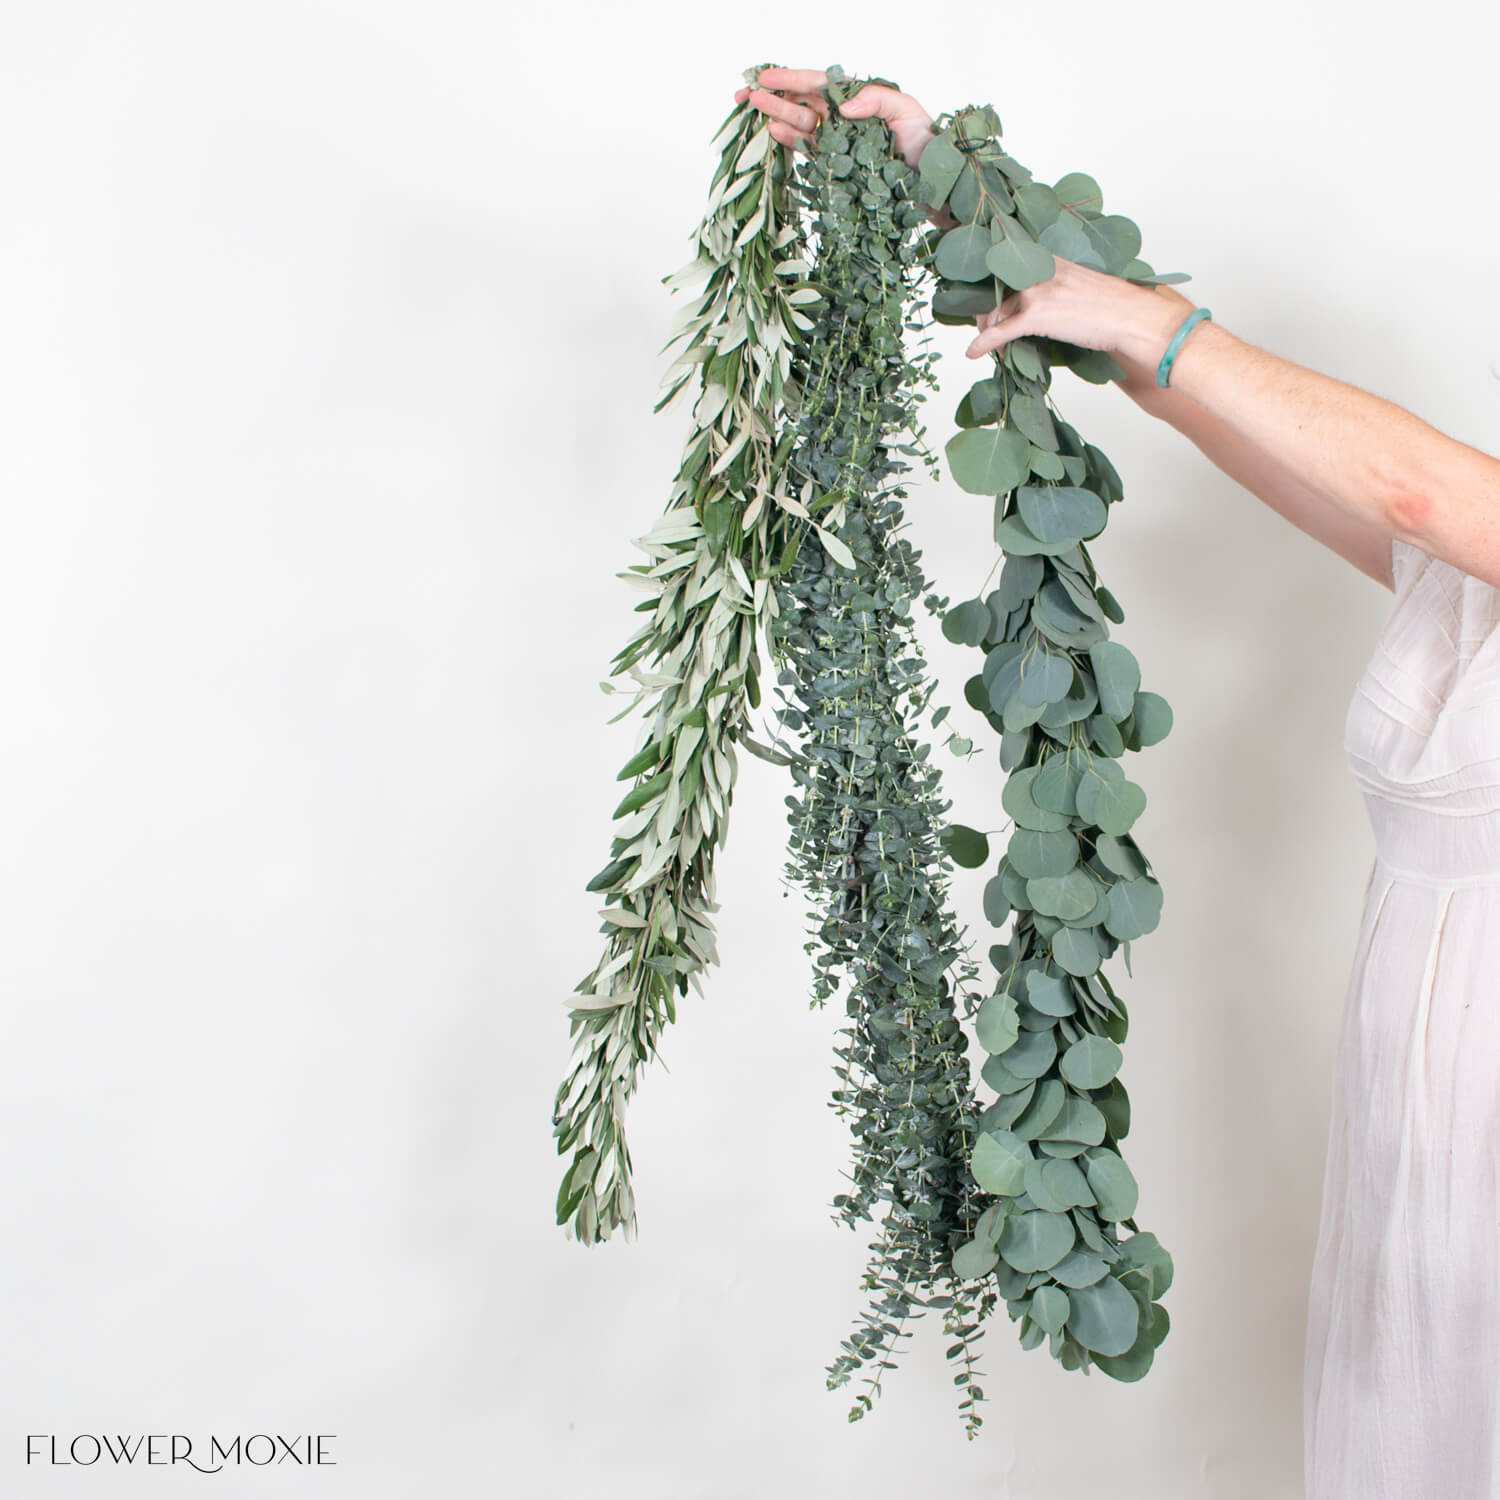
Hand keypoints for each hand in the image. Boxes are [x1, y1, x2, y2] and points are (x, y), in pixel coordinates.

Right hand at [732, 67, 936, 172]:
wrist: (934, 183)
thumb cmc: (925, 142)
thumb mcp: (905, 110)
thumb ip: (876, 100)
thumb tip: (841, 107)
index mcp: (857, 98)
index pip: (817, 83)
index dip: (790, 78)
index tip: (764, 76)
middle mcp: (843, 117)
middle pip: (802, 101)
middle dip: (773, 95)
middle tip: (745, 93)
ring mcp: (837, 141)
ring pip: (800, 122)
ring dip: (776, 115)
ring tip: (753, 108)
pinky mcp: (836, 166)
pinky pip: (809, 149)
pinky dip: (790, 141)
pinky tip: (773, 133)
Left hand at [966, 260, 1195, 364]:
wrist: (1133, 316)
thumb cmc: (1113, 305)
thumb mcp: (1079, 282)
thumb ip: (1055, 284)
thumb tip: (1041, 301)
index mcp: (1049, 259)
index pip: (1008, 264)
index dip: (992, 282)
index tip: (984, 294)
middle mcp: (1040, 270)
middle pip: (996, 287)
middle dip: (986, 307)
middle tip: (985, 323)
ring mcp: (1038, 291)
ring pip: (996, 309)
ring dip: (987, 328)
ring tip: (989, 342)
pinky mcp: (1038, 316)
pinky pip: (1001, 330)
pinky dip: (984, 343)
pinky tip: (974, 352)